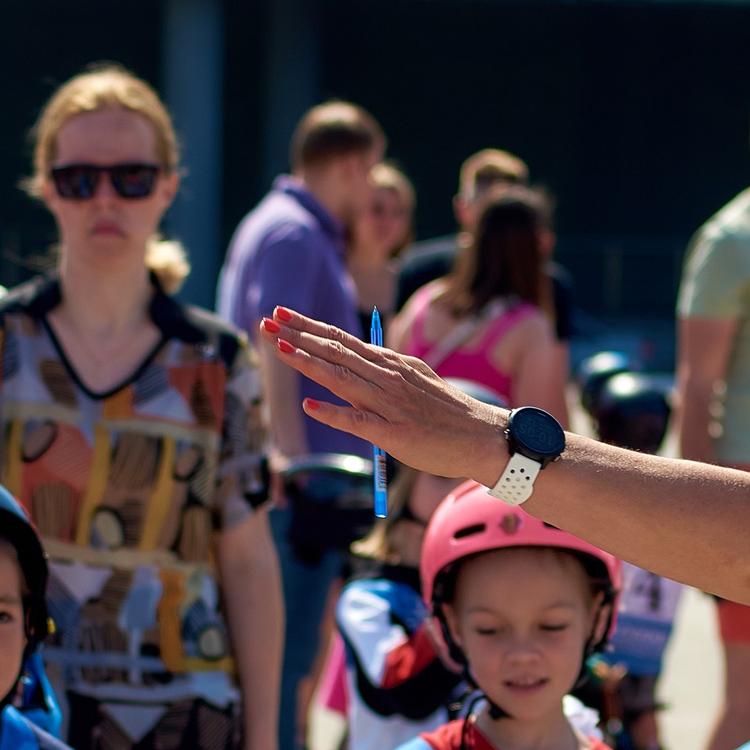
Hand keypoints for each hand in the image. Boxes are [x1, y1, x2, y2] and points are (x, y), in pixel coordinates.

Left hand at [265, 309, 512, 485]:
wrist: (484, 437)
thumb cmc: (447, 414)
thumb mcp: (415, 381)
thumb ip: (386, 373)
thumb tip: (357, 365)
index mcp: (390, 364)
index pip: (341, 339)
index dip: (308, 326)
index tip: (281, 312)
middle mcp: (387, 377)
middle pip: (335, 352)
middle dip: (297, 335)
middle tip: (265, 321)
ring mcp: (391, 404)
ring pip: (342, 378)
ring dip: (308, 362)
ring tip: (278, 348)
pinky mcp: (396, 433)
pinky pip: (359, 422)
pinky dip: (333, 413)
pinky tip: (309, 406)